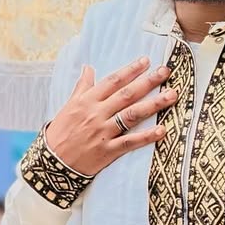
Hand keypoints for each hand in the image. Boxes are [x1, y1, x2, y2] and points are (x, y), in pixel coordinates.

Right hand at [44, 57, 177, 176]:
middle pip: (127, 94)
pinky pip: (130, 142)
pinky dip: (147, 136)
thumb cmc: (61, 132)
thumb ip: (82, 87)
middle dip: (148, 81)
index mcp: (87, 101)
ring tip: (172, 95)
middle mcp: (97, 114)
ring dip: (154, 104)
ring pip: (132, 115)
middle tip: (166, 71)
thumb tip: (88, 68)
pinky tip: (163, 129)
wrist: (52, 163)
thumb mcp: (69, 106)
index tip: (146, 61)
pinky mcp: (108, 151)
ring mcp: (103, 132)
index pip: (113, 81)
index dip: (130, 70)